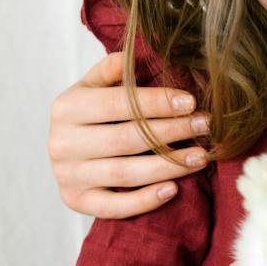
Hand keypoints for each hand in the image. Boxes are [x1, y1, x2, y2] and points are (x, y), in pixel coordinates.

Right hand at [49, 52, 210, 217]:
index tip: (191, 102)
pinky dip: (144, 201)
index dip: (156, 103)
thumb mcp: (95, 84)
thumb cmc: (92, 110)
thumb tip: (130, 58)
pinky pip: (112, 207)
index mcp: (67, 108)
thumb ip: (111, 70)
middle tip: (205, 127)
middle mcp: (61, 143)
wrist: (68, 145)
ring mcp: (67, 176)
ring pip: (124, 174)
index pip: (118, 105)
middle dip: (171, 132)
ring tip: (201, 157)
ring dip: (168, 166)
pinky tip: (173, 189)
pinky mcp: (75, 201)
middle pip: (125, 139)